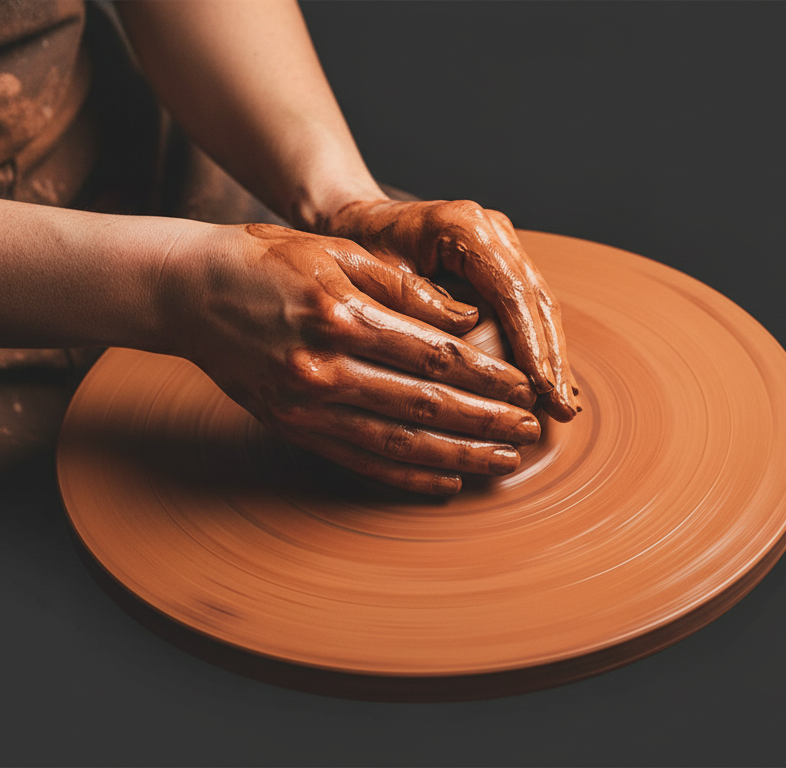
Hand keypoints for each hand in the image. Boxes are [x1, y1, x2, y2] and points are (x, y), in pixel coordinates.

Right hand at [161, 223, 541, 494]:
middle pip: (425, 405)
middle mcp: (325, 368)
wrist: (186, 291)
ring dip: (459, 456)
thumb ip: (406, 285)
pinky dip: (407, 477)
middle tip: (532, 431)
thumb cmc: (266, 261)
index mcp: (343, 315)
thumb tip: (466, 318)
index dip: (488, 376)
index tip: (525, 386)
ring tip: (504, 461)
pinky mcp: (293, 429)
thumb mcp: (338, 250)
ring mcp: (307, 406)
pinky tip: (447, 483)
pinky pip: (360, 461)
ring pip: (399, 442)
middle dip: (486, 421)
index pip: (435, 355)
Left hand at [315, 199, 579, 421]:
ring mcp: (504, 248)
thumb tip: (468, 333)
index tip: (541, 387)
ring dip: (554, 359)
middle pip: (537, 300)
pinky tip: (551, 388)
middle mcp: (494, 232)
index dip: (530, 342)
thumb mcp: (376, 276)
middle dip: (552, 358)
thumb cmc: (359, 247)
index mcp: (464, 226)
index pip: (511, 290)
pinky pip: (530, 312)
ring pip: (542, 308)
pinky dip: (541, 350)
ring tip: (565, 406)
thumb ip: (419, 302)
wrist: (355, 222)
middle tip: (564, 407)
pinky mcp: (504, 268)